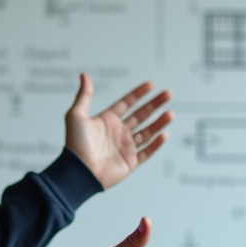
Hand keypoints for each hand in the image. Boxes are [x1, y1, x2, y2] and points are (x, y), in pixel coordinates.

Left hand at [65, 74, 173, 189]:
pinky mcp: (130, 162)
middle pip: (141, 115)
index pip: (127, 103)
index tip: (151, 84)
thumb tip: (84, 75)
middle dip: (155, 104)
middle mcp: (118, 132)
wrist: (79, 171)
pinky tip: (164, 134)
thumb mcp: (76, 115)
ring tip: (170, 113)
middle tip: (168, 94)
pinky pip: (147, 152)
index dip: (139, 93)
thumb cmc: (75, 144)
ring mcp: (125, 147)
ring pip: (147, 132)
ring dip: (159, 123)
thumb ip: (84, 96)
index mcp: (107, 120)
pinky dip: (156, 144)